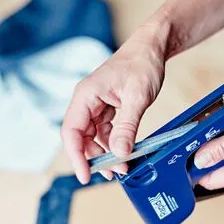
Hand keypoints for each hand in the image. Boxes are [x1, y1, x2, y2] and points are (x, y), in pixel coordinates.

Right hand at [61, 21, 167, 183]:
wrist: (151, 48)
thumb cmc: (142, 63)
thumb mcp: (137, 96)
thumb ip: (127, 126)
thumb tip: (119, 153)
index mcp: (86, 95)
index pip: (72, 132)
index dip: (76, 156)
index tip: (85, 175)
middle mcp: (86, 101)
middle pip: (81, 138)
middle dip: (95, 158)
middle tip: (115, 172)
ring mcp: (96, 105)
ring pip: (93, 137)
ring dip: (106, 153)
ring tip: (122, 166)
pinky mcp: (107, 108)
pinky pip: (105, 131)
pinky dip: (114, 143)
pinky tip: (124, 152)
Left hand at [194, 85, 223, 189]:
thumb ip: (223, 147)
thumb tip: (200, 159)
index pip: (211, 180)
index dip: (193, 173)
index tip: (178, 163)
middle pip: (214, 163)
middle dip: (199, 153)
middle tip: (186, 140)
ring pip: (222, 147)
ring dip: (212, 138)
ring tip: (201, 127)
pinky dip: (223, 127)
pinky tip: (218, 118)